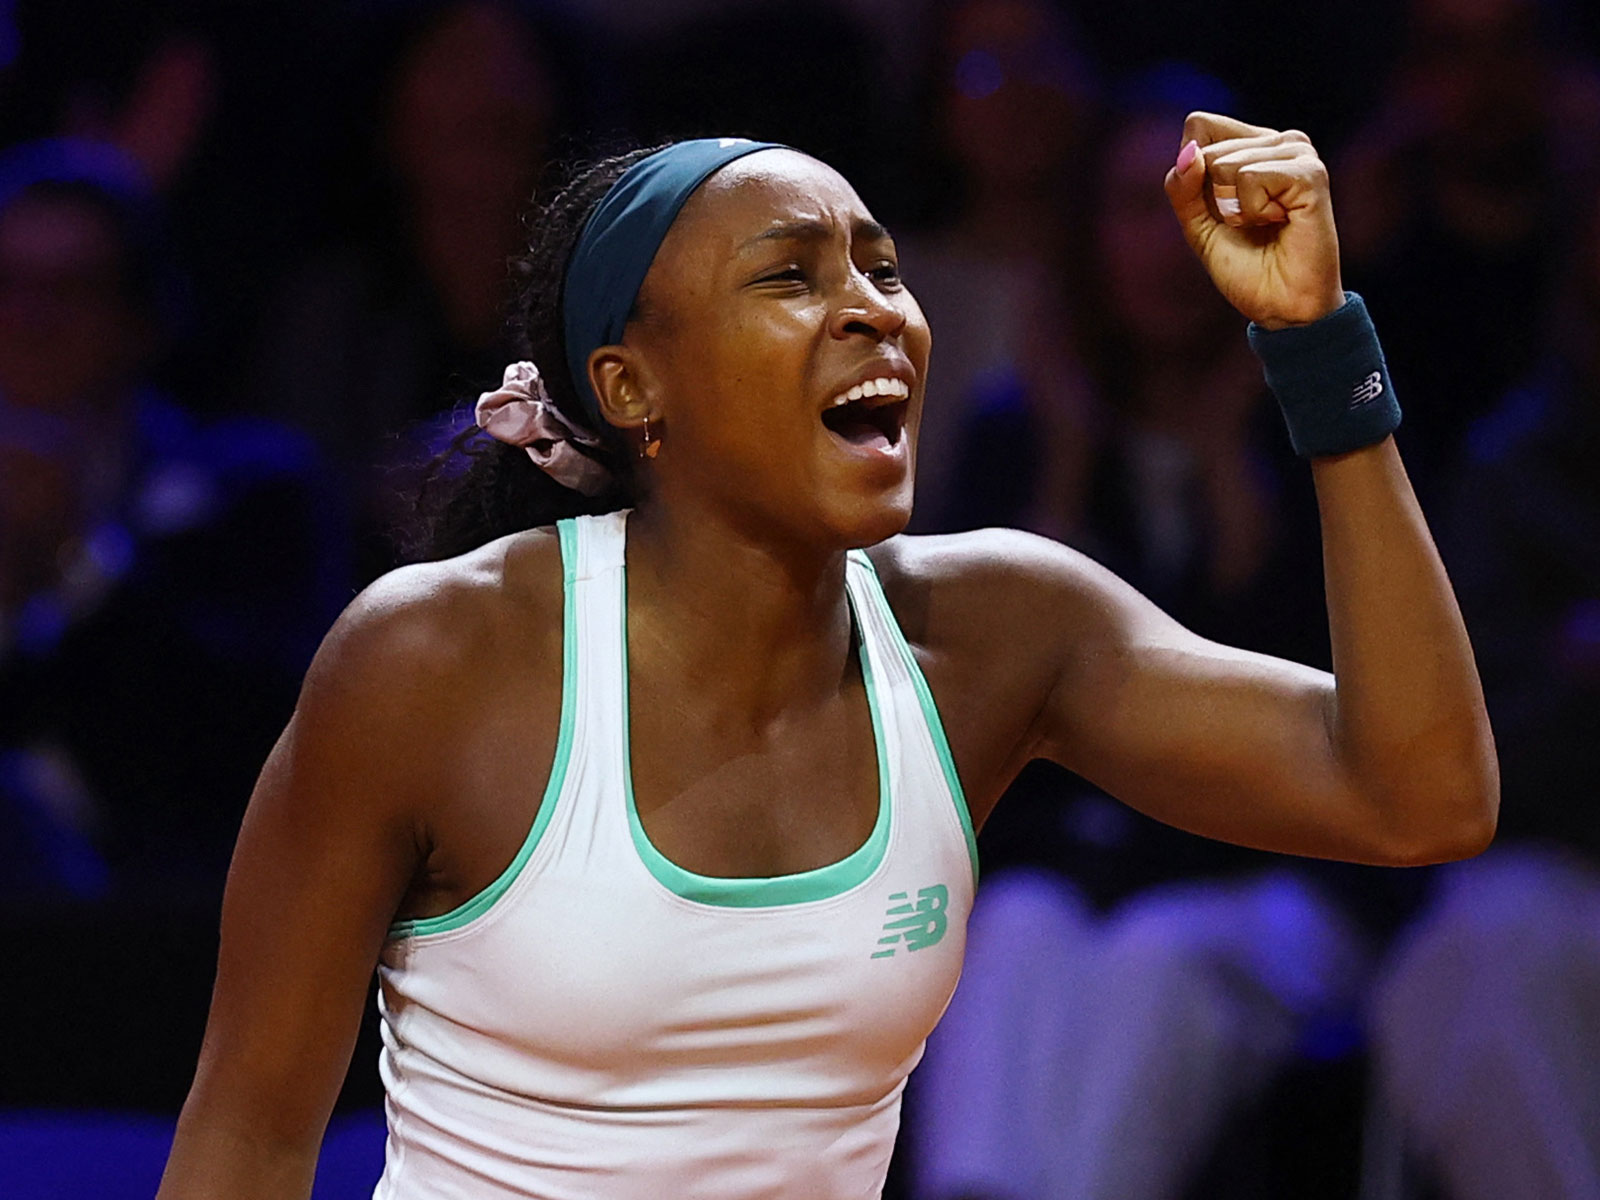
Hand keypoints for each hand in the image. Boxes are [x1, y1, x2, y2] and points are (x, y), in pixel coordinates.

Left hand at [1163, 112, 1344, 329]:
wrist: (1281, 306)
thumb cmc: (1246, 267)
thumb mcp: (1198, 226)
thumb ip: (1183, 188)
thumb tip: (1188, 153)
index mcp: (1254, 146)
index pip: (1200, 125)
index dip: (1193, 172)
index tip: (1219, 208)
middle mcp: (1280, 142)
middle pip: (1209, 149)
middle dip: (1214, 199)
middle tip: (1249, 224)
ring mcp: (1299, 154)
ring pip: (1227, 164)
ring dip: (1235, 209)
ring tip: (1266, 225)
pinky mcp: (1311, 173)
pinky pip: (1251, 178)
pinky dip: (1253, 211)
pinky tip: (1280, 222)